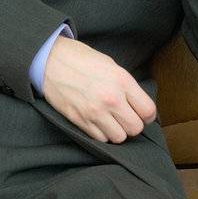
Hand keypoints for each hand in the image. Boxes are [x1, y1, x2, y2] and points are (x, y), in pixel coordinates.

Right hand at [41, 37, 156, 142]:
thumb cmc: (81, 59)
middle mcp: (111, 99)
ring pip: (119, 138)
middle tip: (126, 117)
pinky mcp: (80, 120)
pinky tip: (98, 121)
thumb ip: (126, 86)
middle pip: (135, 128)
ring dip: (117, 131)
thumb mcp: (111, 65)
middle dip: (133, 124)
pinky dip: (102, 133)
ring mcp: (94, 112)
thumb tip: (137, 104)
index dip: (148, 115)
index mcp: (122, 81)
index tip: (142, 113)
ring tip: (111, 120)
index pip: (148, 111)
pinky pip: (100, 138)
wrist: (50, 60)